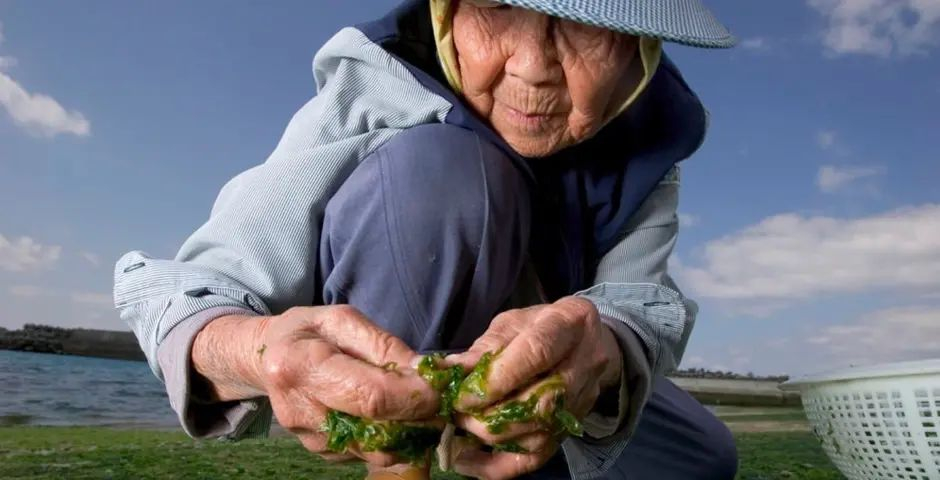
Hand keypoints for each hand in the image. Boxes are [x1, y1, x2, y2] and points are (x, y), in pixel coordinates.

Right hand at [193, 305, 440, 466]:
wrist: (267, 359)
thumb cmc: (309, 332)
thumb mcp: (343, 320)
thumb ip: (384, 345)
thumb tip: (425, 372)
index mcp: (301, 366)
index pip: (371, 396)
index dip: (414, 396)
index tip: (441, 387)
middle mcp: (301, 411)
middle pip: (378, 431)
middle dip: (419, 418)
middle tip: (440, 399)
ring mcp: (309, 440)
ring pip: (378, 451)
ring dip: (409, 433)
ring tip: (419, 405)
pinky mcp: (321, 454)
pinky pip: (369, 454)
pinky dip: (391, 438)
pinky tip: (394, 415)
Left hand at [446, 297, 622, 478]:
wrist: (588, 341)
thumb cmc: (542, 326)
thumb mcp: (513, 323)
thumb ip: (485, 347)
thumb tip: (448, 372)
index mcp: (569, 323)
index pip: (535, 354)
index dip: (496, 380)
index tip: (462, 395)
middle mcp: (584, 364)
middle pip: (539, 403)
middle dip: (490, 415)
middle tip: (456, 413)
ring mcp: (582, 401)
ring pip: (537, 435)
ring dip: (492, 438)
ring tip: (462, 428)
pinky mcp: (571, 428)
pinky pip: (538, 457)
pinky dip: (499, 466)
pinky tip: (469, 461)